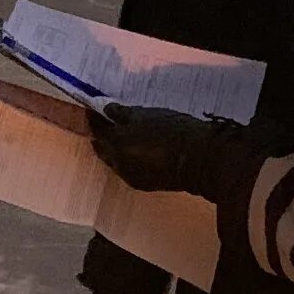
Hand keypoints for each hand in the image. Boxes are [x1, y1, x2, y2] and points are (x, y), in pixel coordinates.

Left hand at [91, 104, 242, 199]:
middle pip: (101, 147)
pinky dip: (126, 160)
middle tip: (105, 123)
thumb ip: (123, 114)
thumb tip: (107, 109)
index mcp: (117, 142)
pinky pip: (126, 169)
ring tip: (120, 137)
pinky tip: (135, 152)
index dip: (94, 118)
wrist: (199, 159)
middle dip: (101, 135)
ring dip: (113, 149)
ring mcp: (129, 175)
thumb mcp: (147, 115)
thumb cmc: (174, 131)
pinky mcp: (142, 184)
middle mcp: (118, 162)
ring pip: (113, 160)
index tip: (94, 110)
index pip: (97, 128)